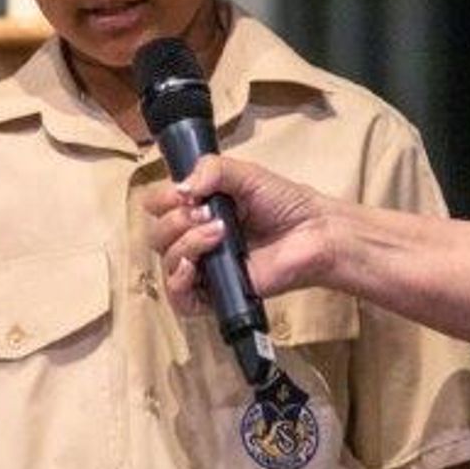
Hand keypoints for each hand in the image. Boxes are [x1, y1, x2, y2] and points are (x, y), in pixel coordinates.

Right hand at [146, 152, 335, 310]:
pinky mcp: (216, 294)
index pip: (156, 206)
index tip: (188, 194)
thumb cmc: (283, 202)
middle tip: (208, 213)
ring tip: (219, 233)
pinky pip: (180, 299)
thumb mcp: (245, 173)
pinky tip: (194, 266)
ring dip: (186, 243)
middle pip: (157, 236)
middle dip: (176, 221)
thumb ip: (211, 169)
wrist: (313, 232)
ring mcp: (205, 268)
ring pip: (166, 263)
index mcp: (196, 208)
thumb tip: (180, 190)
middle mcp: (195, 238)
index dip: (163, 200)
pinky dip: (178, 282)